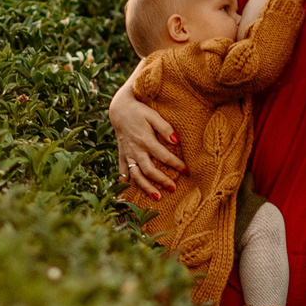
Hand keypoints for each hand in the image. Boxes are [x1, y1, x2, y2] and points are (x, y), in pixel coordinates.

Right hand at [110, 76, 182, 196]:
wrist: (119, 108)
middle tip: (174, 188)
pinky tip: (129, 193)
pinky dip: (125, 182)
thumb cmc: (139, 111)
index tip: (187, 171)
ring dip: (146, 187)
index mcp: (145, 140)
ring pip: (136, 175)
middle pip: (149, 170)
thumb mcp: (153, 115)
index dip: (176, 164)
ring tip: (157, 197)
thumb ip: (165, 128)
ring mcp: (127, 154)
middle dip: (162, 180)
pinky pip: (122, 171)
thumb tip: (176, 140)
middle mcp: (136, 150)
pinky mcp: (122, 154)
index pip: (163, 156)